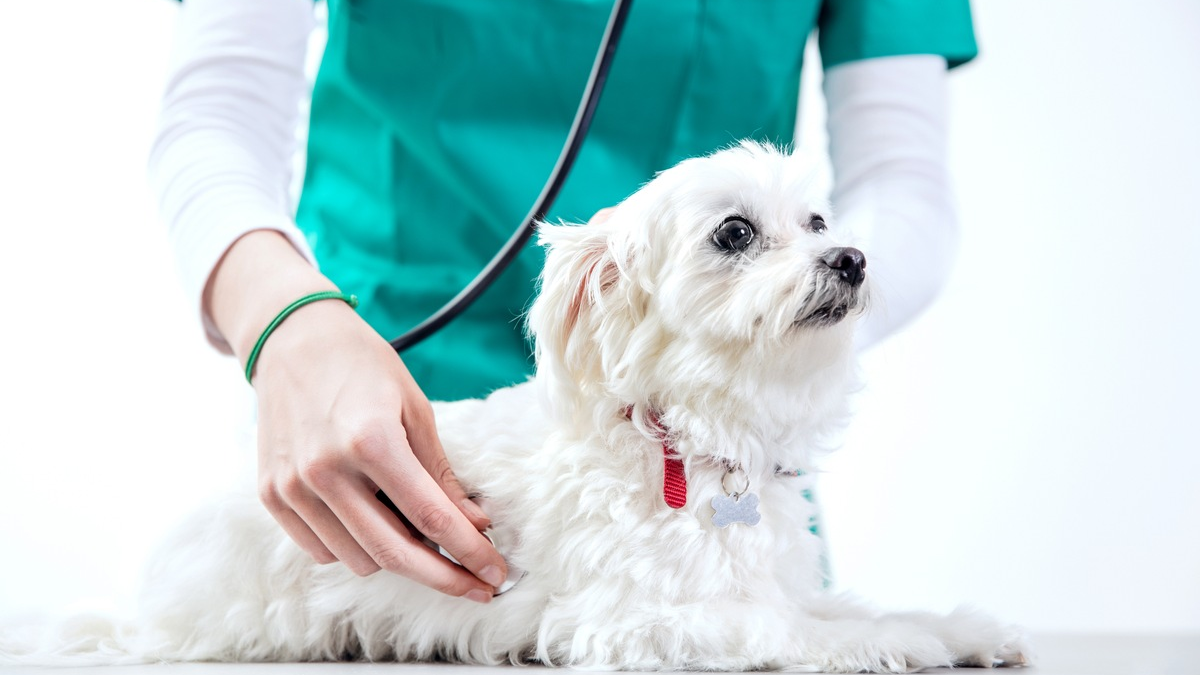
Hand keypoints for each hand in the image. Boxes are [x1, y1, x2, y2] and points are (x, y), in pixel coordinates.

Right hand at [207, 231, 505, 601]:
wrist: (293, 340)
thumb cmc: (364, 367)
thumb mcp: (415, 409)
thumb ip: (441, 474)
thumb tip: (475, 526)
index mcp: (371, 440)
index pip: (431, 518)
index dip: (469, 553)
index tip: (495, 574)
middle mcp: (326, 470)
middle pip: (394, 553)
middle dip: (444, 578)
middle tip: (478, 587)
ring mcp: (292, 487)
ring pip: (358, 559)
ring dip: (398, 560)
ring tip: (422, 537)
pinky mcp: (271, 495)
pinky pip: (321, 550)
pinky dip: (355, 548)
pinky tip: (375, 523)